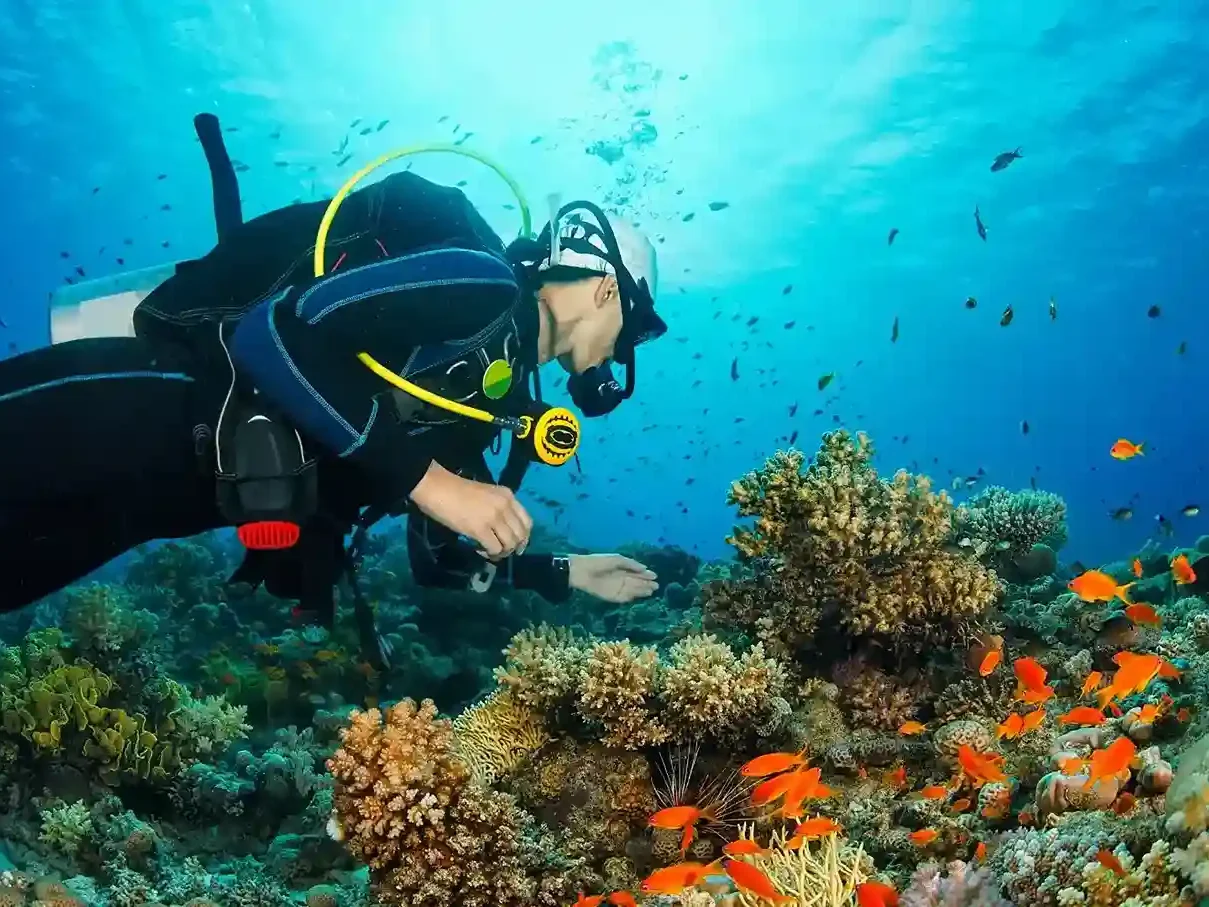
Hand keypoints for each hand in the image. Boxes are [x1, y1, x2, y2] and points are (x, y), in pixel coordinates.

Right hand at [409, 461, 532, 558]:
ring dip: (502, 552)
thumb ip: (499, 507)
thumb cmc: (457, 490)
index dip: (524, 536)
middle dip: (514, 547)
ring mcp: (494, 518)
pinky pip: (494, 548)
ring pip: (509, 544)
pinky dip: (490, 554)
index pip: (527, 521)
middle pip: (520, 535)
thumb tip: (503, 530)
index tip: (517, 545)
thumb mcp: (487, 494)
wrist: (438, 487)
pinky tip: (481, 551)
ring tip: (491, 552)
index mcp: (508, 495)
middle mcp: (505, 506)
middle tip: (503, 552)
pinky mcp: (480, 529)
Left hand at [568, 554, 657, 603]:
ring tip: (651, 591)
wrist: (582, 571)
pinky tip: (639, 595)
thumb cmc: (599, 562)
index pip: (636, 573)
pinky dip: (632, 597)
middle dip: (646, 584)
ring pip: (632, 591)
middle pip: (636, 583)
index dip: (646, 575)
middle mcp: (621, 579)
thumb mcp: (617, 559)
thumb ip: (631, 564)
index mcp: (622, 569)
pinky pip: (624, 598)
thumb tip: (645, 569)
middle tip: (656, 586)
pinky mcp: (611, 597)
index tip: (655, 577)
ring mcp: (616, 588)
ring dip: (641, 591)